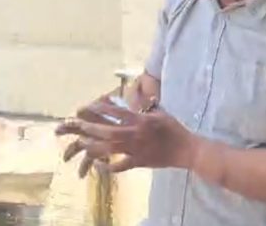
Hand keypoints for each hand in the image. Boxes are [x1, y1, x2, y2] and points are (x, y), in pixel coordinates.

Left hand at [55, 100, 198, 176]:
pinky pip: (120, 166)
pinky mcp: (139, 162)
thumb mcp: (160, 113)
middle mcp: (135, 134)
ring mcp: (136, 150)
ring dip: (95, 145)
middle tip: (78, 125)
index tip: (88, 106)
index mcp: (141, 120)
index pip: (116, 113)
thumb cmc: (174, 129)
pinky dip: (108, 167)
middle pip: (108, 130)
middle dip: (91, 127)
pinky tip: (98, 166)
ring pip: (110, 148)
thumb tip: (132, 99)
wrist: (186, 149)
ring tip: (83, 143)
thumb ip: (145, 108)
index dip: (100, 109)